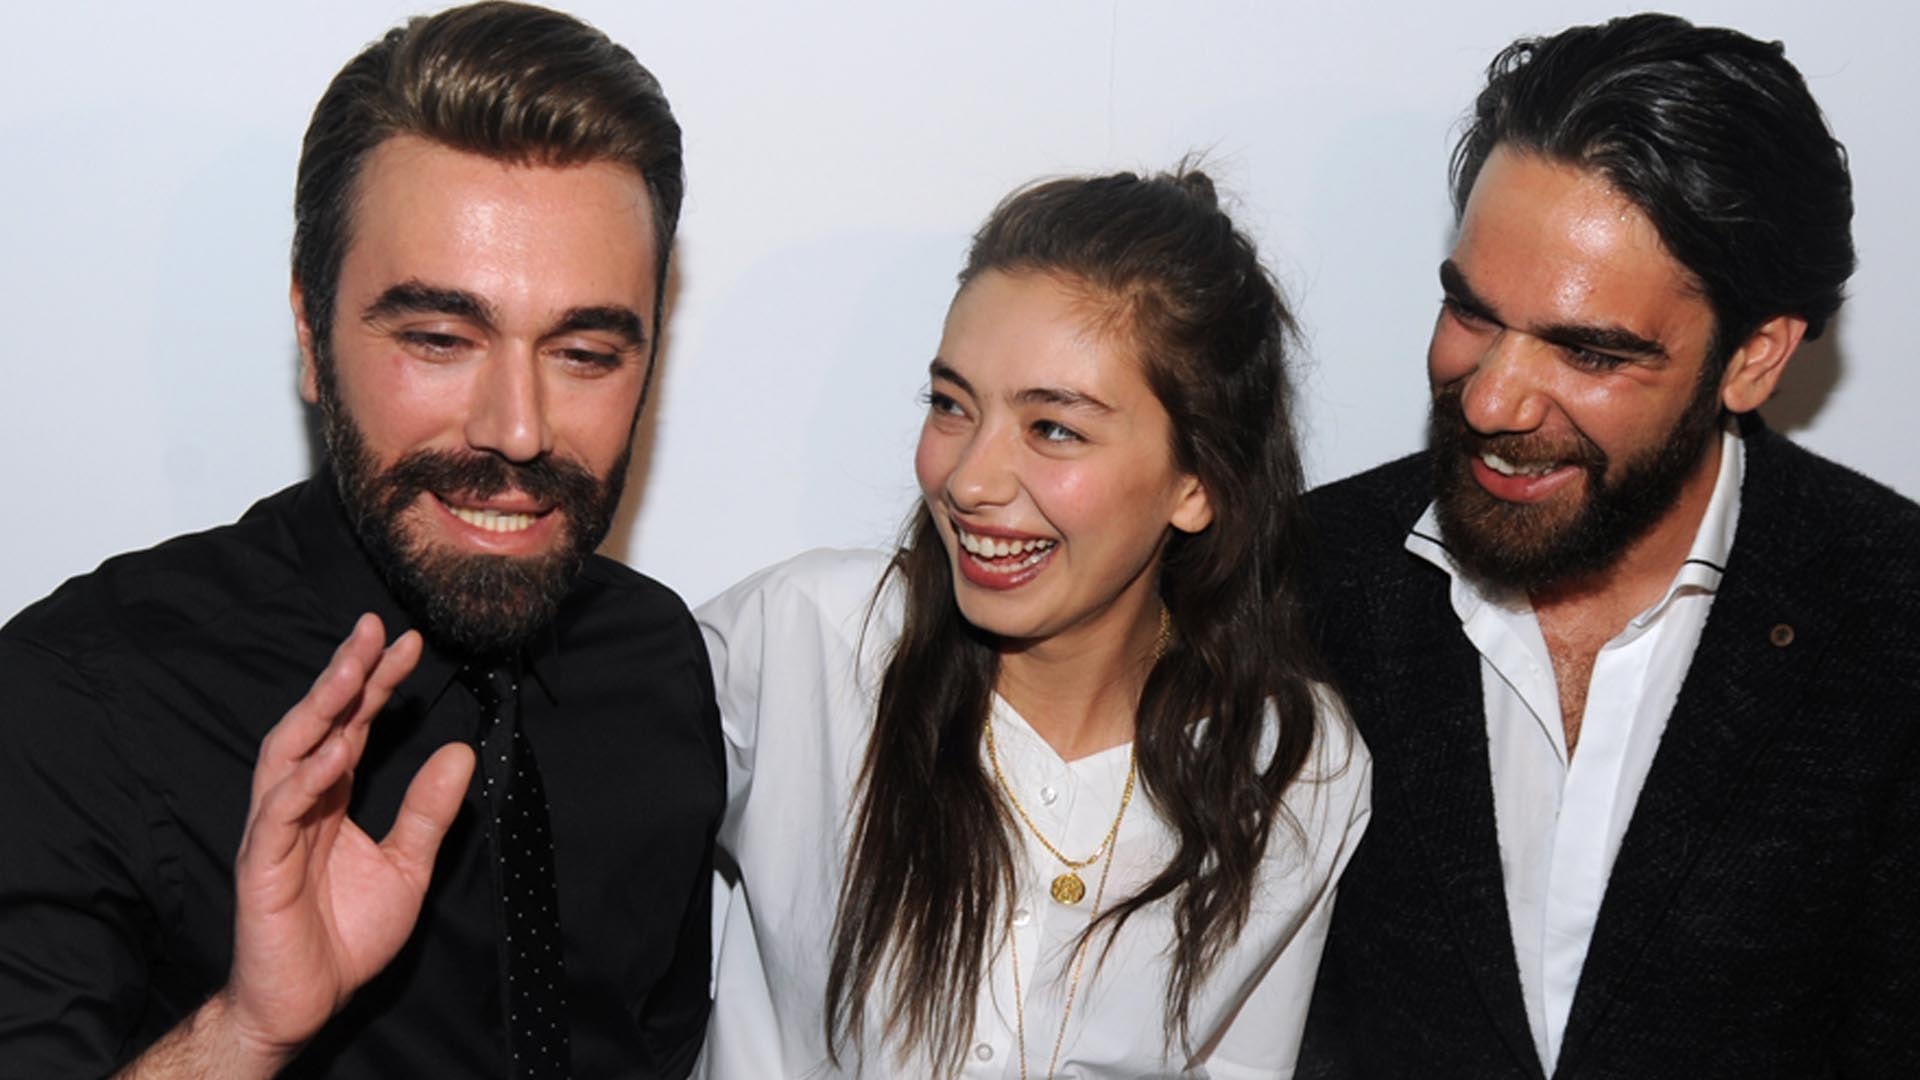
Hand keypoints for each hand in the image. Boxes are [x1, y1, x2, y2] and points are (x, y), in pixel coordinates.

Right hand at [221, 613, 474, 1064]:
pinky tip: (336, 751)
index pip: (351, 725)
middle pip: (316, 723)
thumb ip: (428, 811)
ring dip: (320, 709)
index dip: (377, 683)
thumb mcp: (407, 866)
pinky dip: (306, 779)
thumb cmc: (345, 935)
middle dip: (344, 674)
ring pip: (288, 752)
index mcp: (329, 797)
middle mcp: (297, 802)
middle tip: (374, 630)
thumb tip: (459, 751)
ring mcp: (273, 830)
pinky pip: (279, 811)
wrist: (307, 1000)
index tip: (408, 642)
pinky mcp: (260, 864)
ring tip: (354, 670)